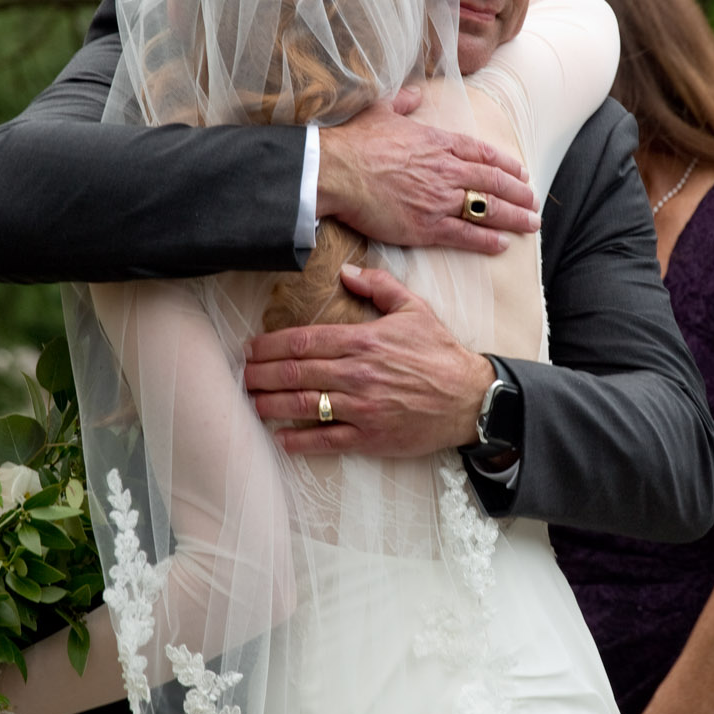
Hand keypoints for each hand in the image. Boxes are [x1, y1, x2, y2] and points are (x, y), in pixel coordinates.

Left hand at [244, 264, 494, 456]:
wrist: (470, 398)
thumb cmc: (440, 353)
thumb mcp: (414, 309)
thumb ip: (379, 287)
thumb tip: (346, 272)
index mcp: (364, 341)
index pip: (304, 341)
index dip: (271, 345)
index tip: (251, 347)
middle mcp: (357, 374)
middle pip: (295, 373)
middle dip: (262, 374)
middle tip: (243, 375)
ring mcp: (362, 408)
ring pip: (304, 405)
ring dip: (272, 405)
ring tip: (253, 402)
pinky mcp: (370, 437)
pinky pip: (326, 440)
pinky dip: (299, 441)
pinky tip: (281, 438)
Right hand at [318, 87, 537, 255]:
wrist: (334, 170)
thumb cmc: (354, 141)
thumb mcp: (382, 110)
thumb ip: (403, 102)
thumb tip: (412, 93)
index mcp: (438, 142)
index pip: (483, 154)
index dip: (506, 164)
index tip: (520, 172)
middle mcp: (446, 171)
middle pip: (494, 183)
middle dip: (519, 193)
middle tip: (534, 202)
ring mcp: (438, 200)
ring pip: (487, 210)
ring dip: (513, 218)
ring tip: (530, 224)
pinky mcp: (425, 227)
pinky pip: (465, 235)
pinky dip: (486, 241)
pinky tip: (502, 244)